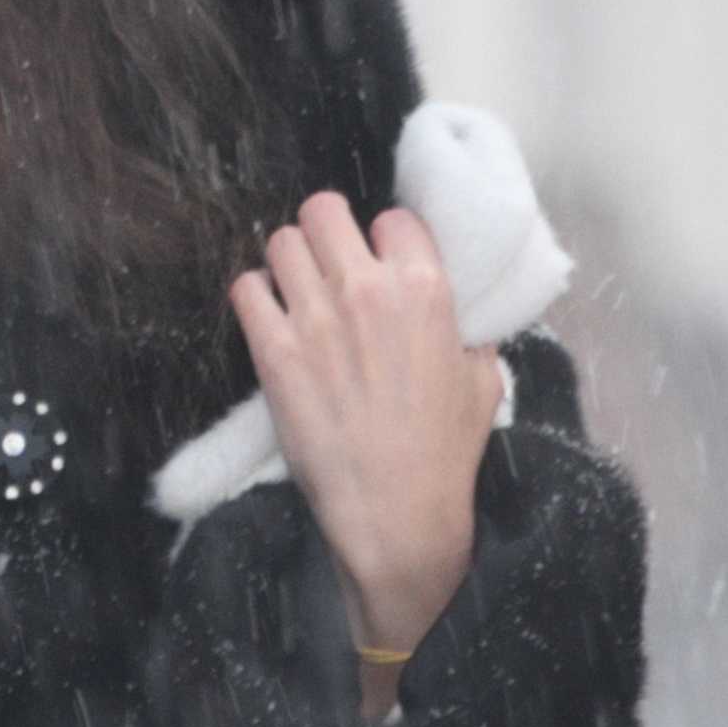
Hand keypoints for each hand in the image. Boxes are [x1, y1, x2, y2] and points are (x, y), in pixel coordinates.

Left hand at [229, 192, 497, 718]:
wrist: (397, 516)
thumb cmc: (444, 455)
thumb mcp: (482, 380)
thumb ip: (465, 329)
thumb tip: (451, 310)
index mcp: (427, 290)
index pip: (394, 218)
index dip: (386, 240)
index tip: (382, 261)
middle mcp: (368, 292)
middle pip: (326, 210)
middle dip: (328, 232)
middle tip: (331, 262)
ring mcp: (315, 319)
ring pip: (281, 240)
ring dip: (290, 261)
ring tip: (298, 288)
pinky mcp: (274, 352)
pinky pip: (246, 288)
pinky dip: (256, 296)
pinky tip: (272, 316)